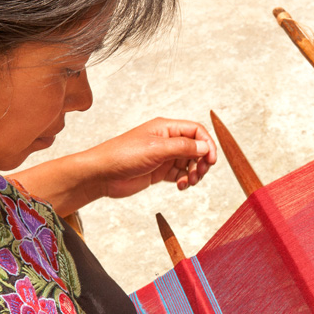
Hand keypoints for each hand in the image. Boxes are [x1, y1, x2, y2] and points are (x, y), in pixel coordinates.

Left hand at [92, 118, 217, 198]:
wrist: (102, 174)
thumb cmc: (123, 155)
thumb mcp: (156, 149)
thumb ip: (183, 147)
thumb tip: (204, 147)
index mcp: (166, 128)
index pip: (196, 131)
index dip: (207, 144)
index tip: (211, 159)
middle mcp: (167, 140)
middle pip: (196, 147)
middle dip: (202, 161)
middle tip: (200, 173)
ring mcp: (163, 156)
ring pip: (189, 162)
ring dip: (194, 173)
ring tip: (189, 182)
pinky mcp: (159, 171)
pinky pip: (180, 174)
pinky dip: (184, 180)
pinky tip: (180, 186)